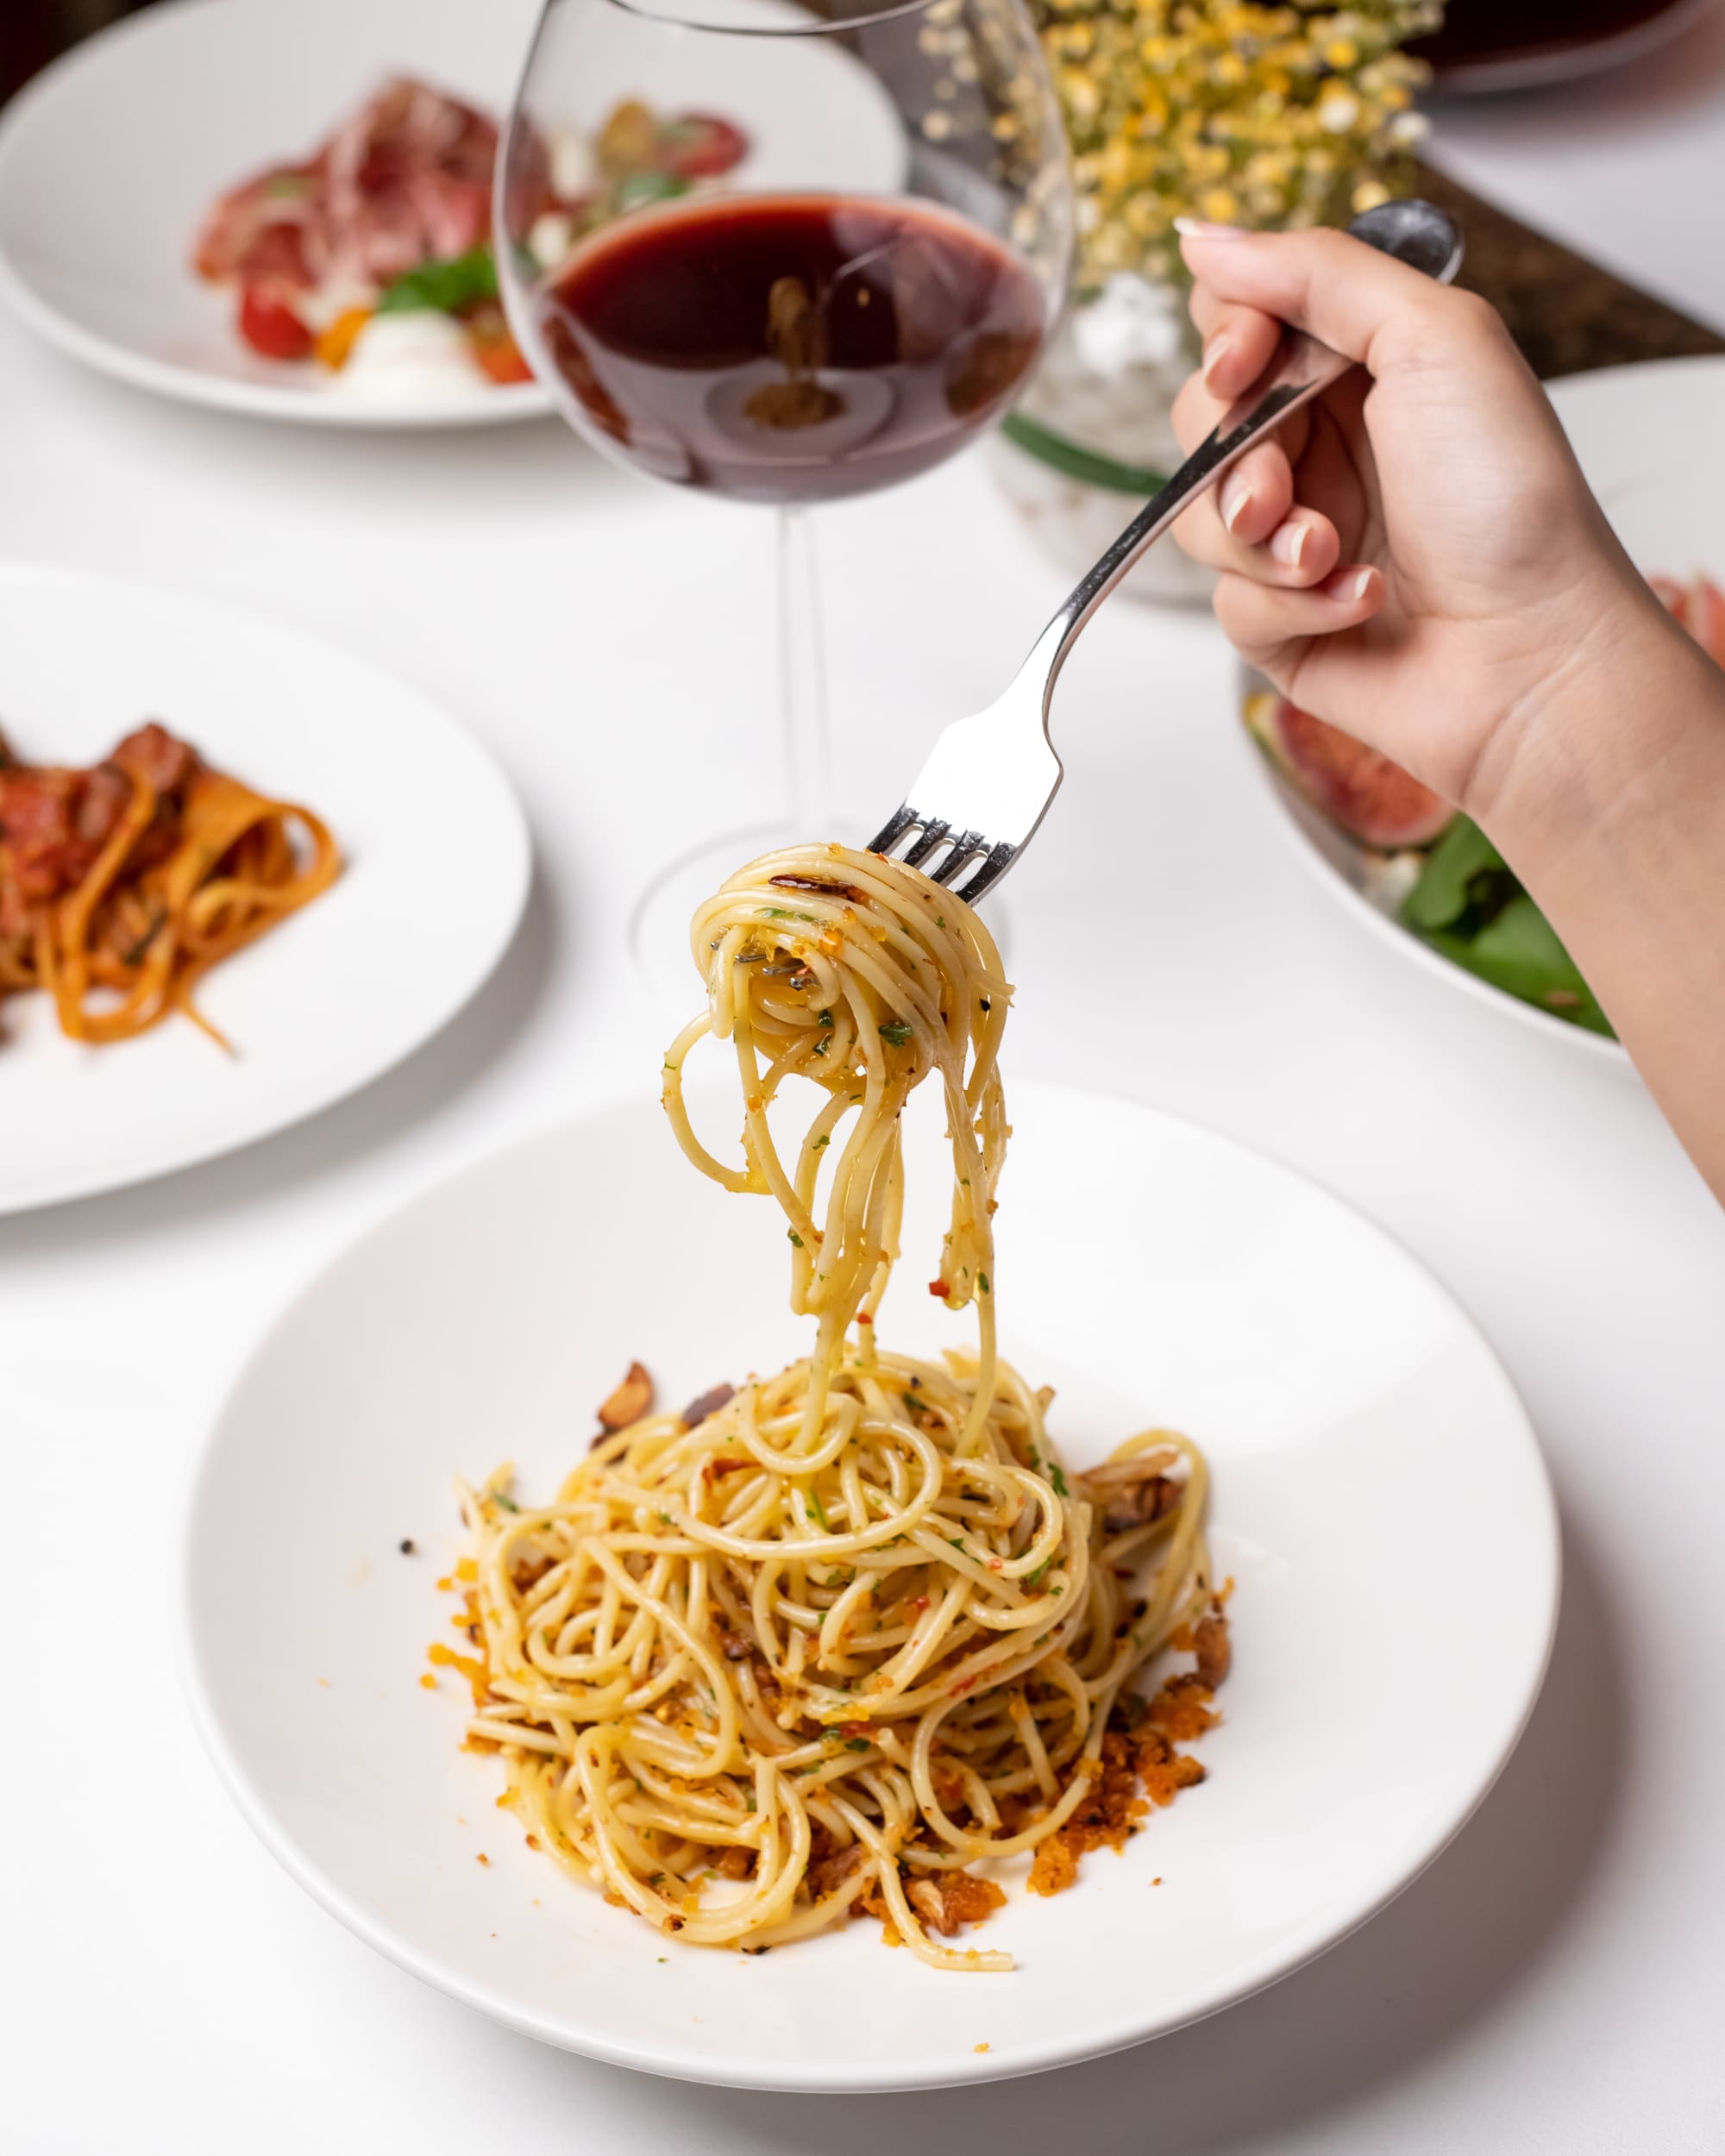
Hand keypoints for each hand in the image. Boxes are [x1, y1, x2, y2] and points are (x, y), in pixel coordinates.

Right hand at [1168, 223, 1679, 829]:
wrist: (1532, 653)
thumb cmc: (1510, 500)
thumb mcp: (1435, 339)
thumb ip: (1319, 273)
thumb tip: (1203, 236)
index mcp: (1362, 369)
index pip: (1239, 324)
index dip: (1226, 341)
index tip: (1245, 365)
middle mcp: (1325, 448)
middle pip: (1203, 419)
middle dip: (1235, 452)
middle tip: (1283, 486)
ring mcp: (1296, 539)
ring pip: (1198, 516)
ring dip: (1259, 537)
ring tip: (1329, 553)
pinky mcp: (1281, 623)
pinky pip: (1228, 601)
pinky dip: (1288, 602)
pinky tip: (1360, 602)